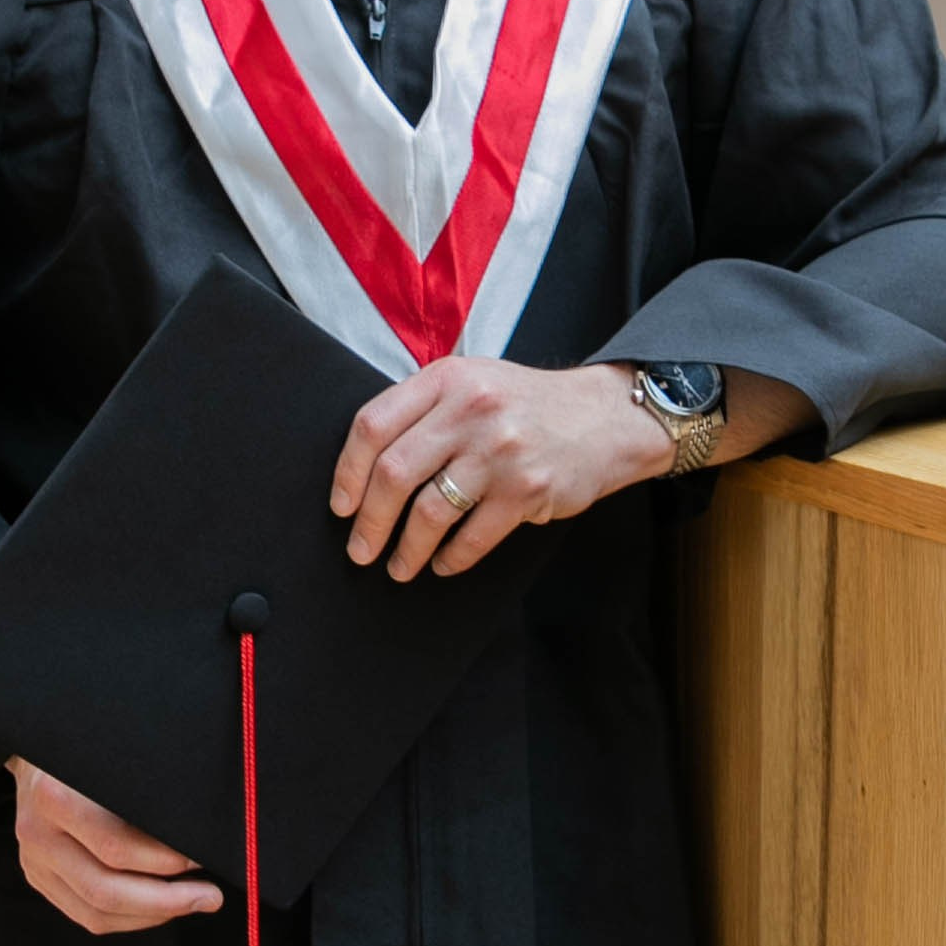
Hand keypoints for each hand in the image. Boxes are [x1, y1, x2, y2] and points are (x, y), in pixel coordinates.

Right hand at [7, 756, 222, 934]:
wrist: (36, 754)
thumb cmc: (86, 751)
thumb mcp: (110, 757)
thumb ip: (144, 788)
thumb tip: (196, 827)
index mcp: (55, 796)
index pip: (115, 846)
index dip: (164, 859)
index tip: (202, 857)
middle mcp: (38, 834)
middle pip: (105, 889)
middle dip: (166, 899)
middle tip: (209, 896)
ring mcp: (34, 862)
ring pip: (96, 912)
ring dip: (151, 914)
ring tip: (190, 902)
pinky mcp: (40, 880)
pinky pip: (87, 916)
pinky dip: (130, 919)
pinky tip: (159, 907)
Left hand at [331, 358, 670, 579]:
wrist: (604, 417)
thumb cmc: (525, 405)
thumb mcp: (471, 382)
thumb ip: (424, 410)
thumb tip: (363, 468)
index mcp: (446, 379)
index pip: (372, 425)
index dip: (347, 472)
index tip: (341, 505)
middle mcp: (471, 410)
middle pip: (393, 473)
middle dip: (369, 521)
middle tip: (360, 549)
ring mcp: (500, 450)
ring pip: (430, 512)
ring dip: (406, 549)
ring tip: (398, 566)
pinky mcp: (527, 489)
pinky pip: (473, 537)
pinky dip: (451, 558)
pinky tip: (442, 563)